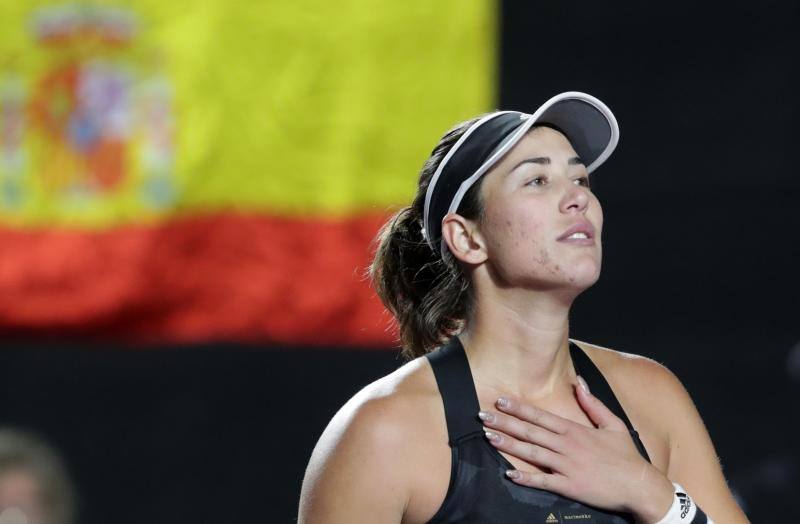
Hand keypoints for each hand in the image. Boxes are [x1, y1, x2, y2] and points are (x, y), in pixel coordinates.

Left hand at [479, 376, 673, 521]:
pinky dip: (526, 478)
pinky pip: (544, 481)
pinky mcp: (571, 486)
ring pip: (532, 453)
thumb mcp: (613, 424)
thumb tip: (579, 383)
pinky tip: (509, 473)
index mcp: (575, 430)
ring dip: (508, 444)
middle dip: (505, 422)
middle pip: (531, 431)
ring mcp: (568, 466)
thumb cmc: (626, 456)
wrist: (640, 486)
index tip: (500, 401)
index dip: (519, 408)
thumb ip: (593, 404)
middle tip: (482, 415)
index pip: (541, 416)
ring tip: (488, 436)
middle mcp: (568, 446)